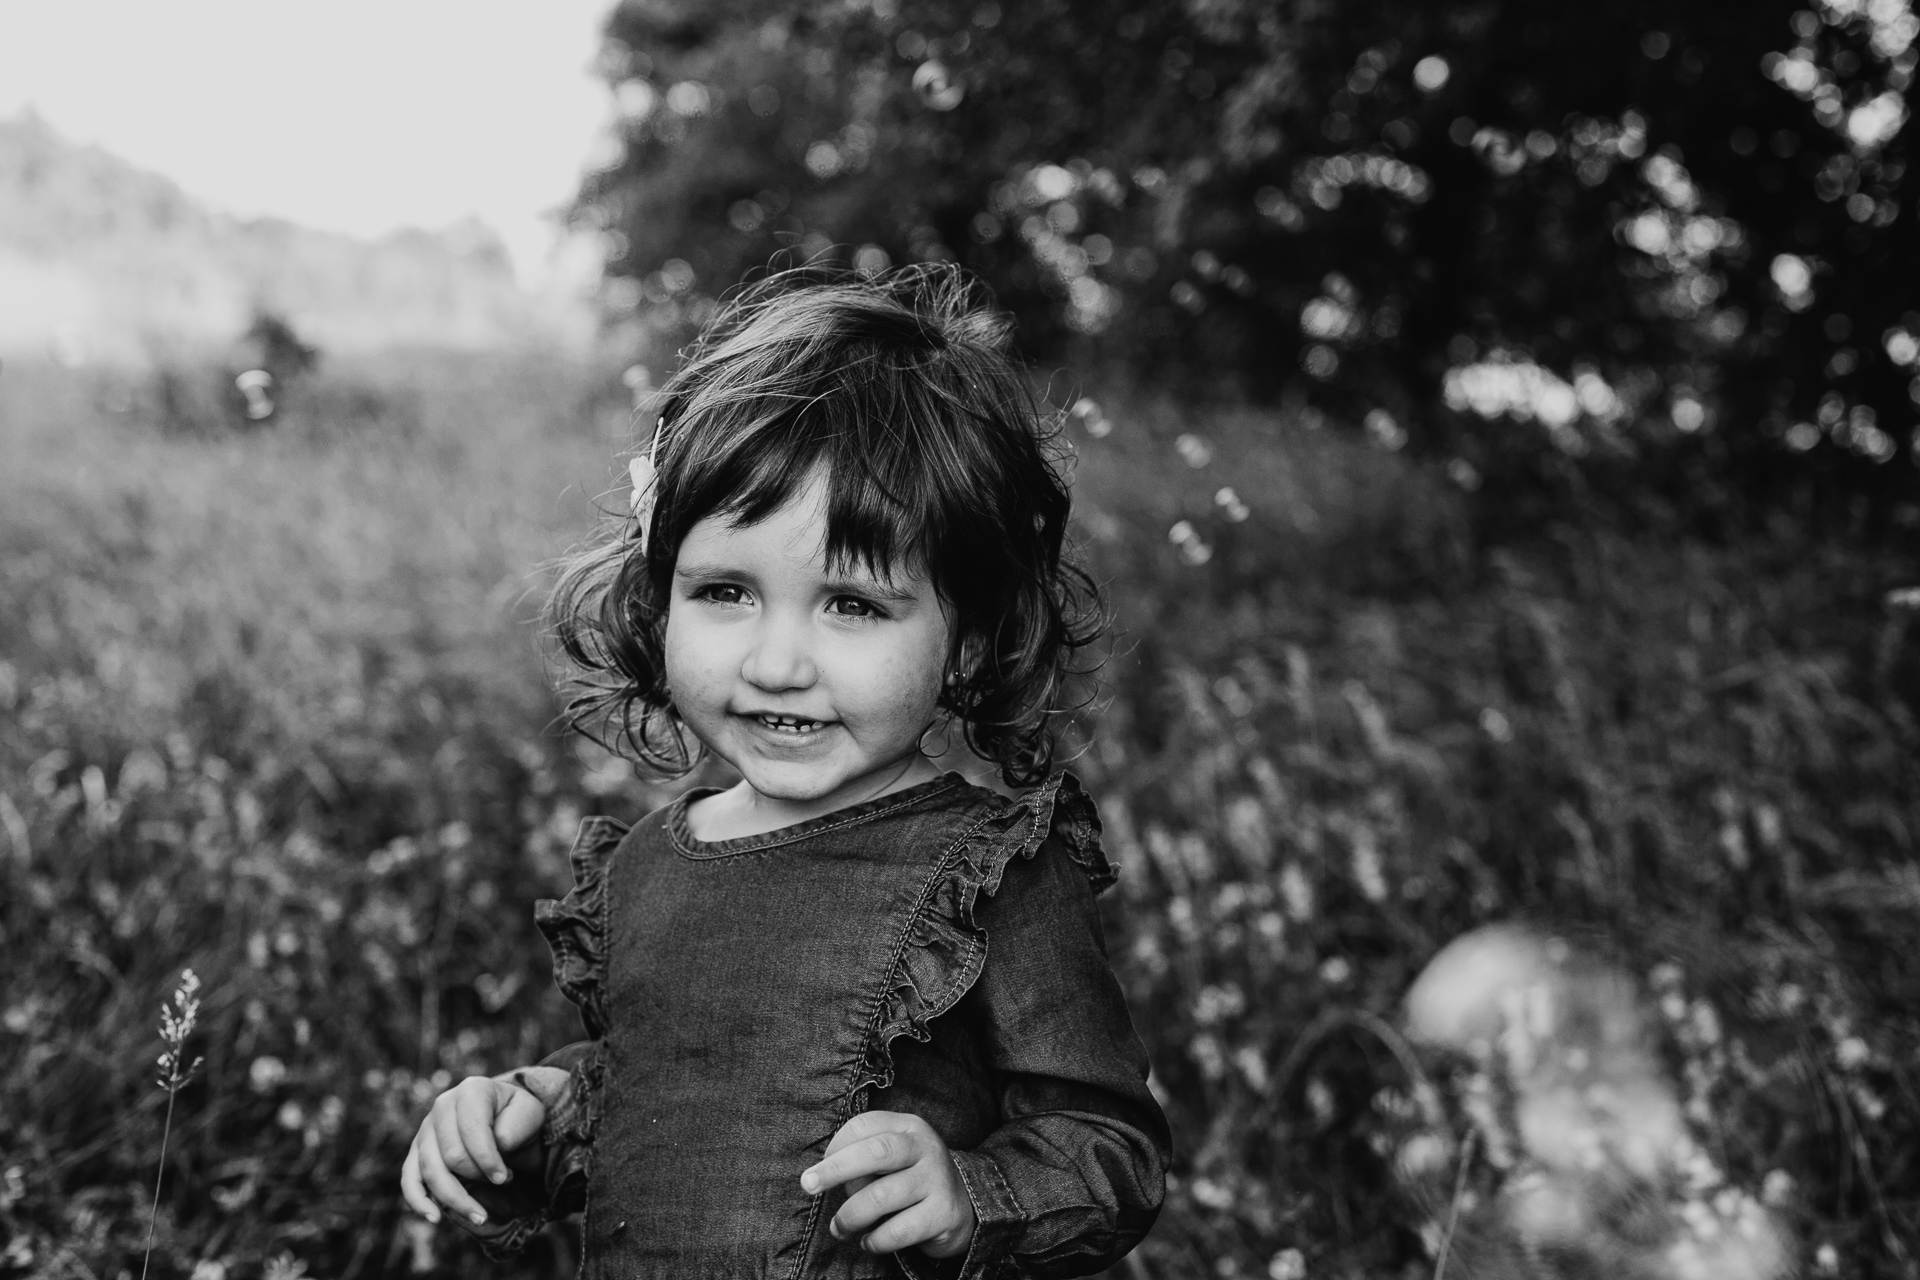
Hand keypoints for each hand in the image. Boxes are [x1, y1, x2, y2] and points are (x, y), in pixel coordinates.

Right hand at [399, 1065, 568, 1225]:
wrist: (505, 1119)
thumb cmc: (517, 1117)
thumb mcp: (530, 1114)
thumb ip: (515, 1126)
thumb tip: (497, 1143)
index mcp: (471, 1090)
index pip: (472, 1130)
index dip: (488, 1160)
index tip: (505, 1178)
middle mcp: (443, 1105)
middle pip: (451, 1155)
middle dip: (479, 1177)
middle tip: (504, 1181)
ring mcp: (426, 1129)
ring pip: (431, 1171)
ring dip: (456, 1198)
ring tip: (480, 1216)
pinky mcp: (417, 1151)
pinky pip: (410, 1179)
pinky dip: (419, 1201)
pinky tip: (435, 1218)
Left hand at [801, 1110, 976, 1258]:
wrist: (964, 1204)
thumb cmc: (911, 1178)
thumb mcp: (893, 1158)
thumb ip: (863, 1162)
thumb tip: (826, 1180)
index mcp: (908, 1127)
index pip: (864, 1126)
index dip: (835, 1146)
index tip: (818, 1169)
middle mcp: (925, 1148)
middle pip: (875, 1153)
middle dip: (835, 1169)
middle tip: (808, 1185)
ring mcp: (937, 1180)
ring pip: (881, 1198)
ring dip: (850, 1217)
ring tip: (840, 1228)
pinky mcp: (943, 1213)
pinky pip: (897, 1231)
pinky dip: (874, 1240)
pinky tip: (868, 1242)